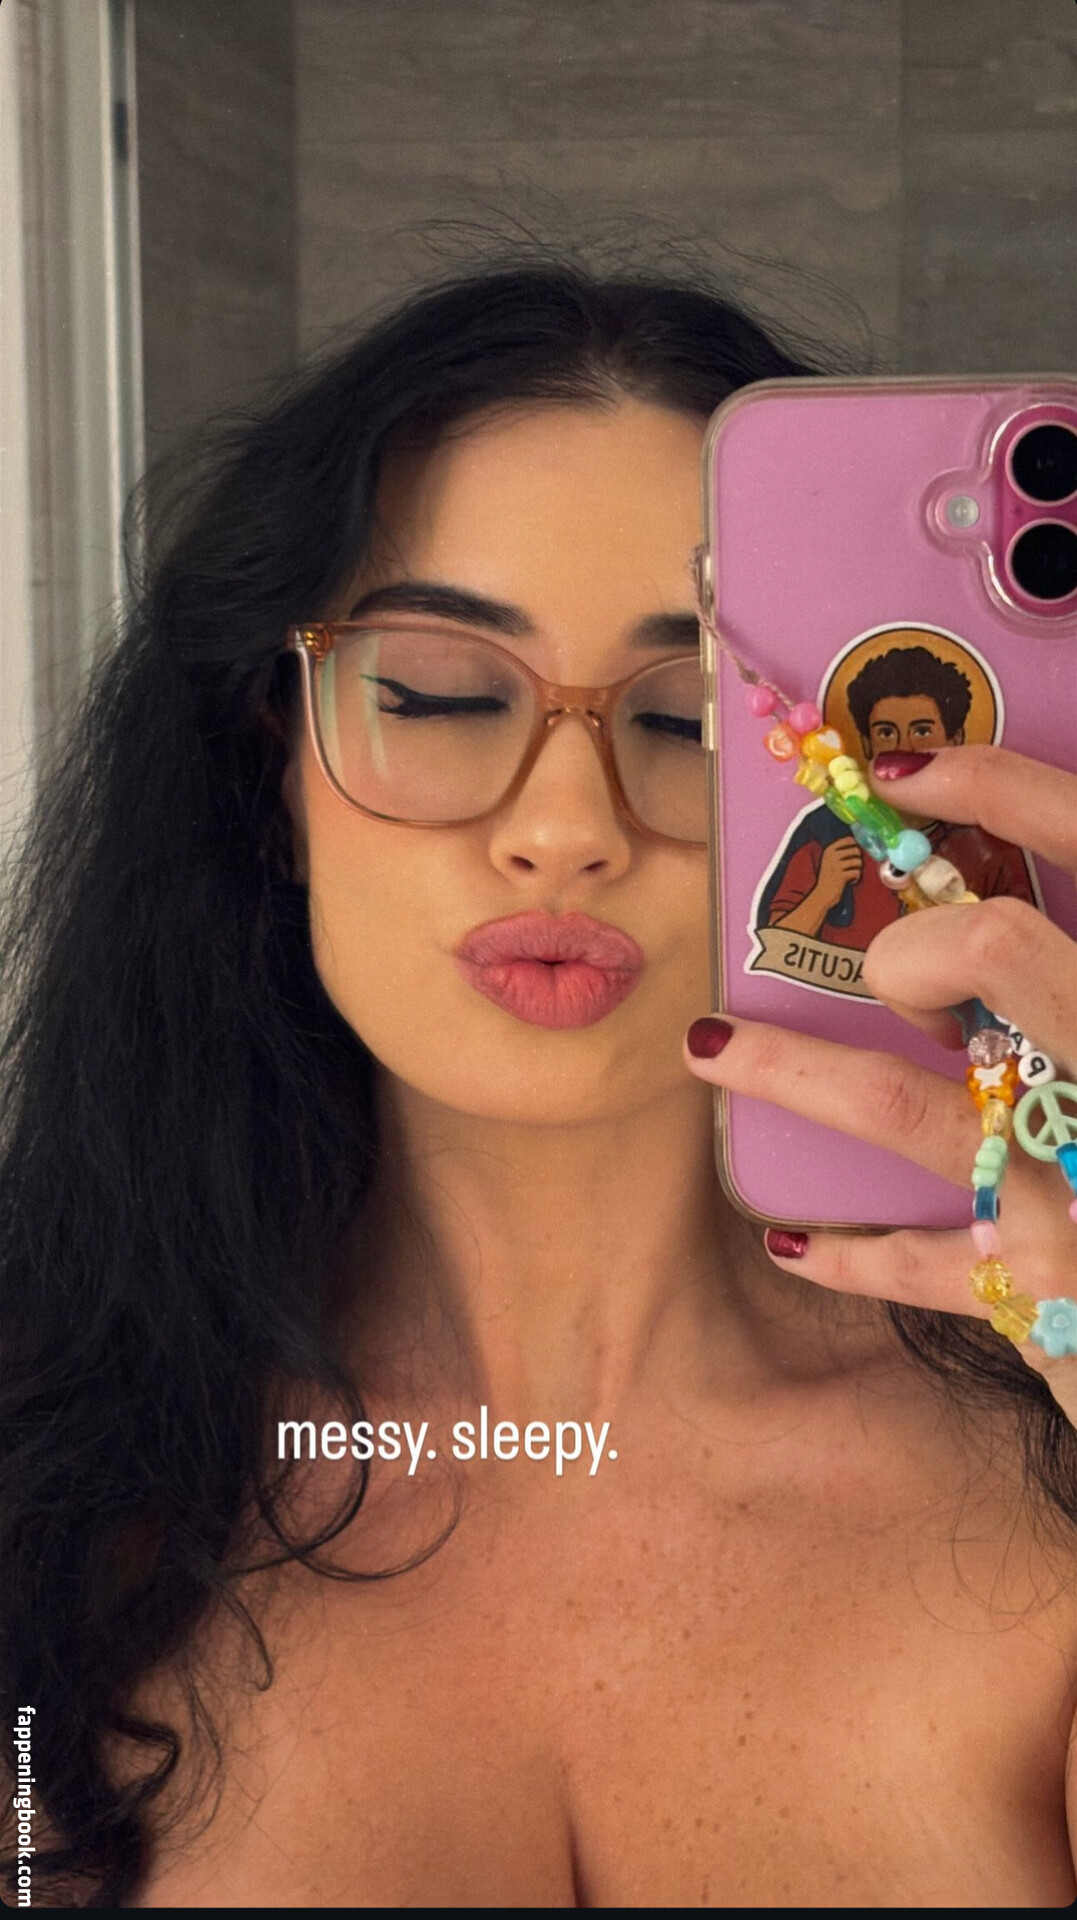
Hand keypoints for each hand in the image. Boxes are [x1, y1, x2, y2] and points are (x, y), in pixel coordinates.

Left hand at [685, 744, 1076, 1412]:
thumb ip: (1064, 981)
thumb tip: (982, 957)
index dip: (1001, 788)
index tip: (912, 769)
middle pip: (988, 955)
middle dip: (913, 944)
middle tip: (881, 962)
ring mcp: (1075, 1191)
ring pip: (899, 1107)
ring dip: (789, 1071)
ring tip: (708, 1045)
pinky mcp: (1040, 1296)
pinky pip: (917, 1261)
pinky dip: (844, 1249)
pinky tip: (791, 1236)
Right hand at [813, 835, 863, 912]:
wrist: (822, 895)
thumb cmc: (829, 878)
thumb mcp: (830, 861)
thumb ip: (841, 852)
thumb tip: (859, 845)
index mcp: (829, 850)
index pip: (848, 839)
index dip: (856, 845)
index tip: (855, 854)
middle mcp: (831, 855)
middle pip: (856, 850)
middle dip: (858, 859)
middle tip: (853, 867)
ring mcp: (835, 866)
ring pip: (858, 861)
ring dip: (858, 869)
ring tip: (852, 875)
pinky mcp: (841, 876)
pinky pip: (857, 872)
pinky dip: (857, 878)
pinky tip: (851, 881)